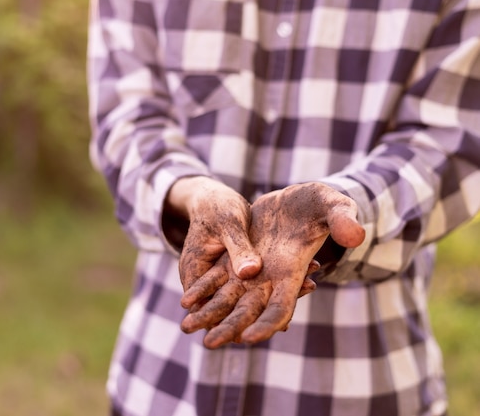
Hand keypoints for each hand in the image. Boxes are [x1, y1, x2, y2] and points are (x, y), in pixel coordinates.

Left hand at [180, 182, 364, 348]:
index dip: (267, 323)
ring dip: (209, 313)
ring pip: (228, 297)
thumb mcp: (334, 205)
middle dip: (230, 327)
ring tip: (187, 327)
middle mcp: (271, 277)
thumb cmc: (323, 202)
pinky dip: (203, 289)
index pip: (282, 306)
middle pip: (249, 310)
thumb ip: (343, 220)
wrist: (298, 197)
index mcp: (293, 270)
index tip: (249, 338)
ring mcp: (253, 269)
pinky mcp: (238, 257)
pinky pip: (217, 277)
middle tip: (209, 344)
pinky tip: (186, 300)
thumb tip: (356, 237)